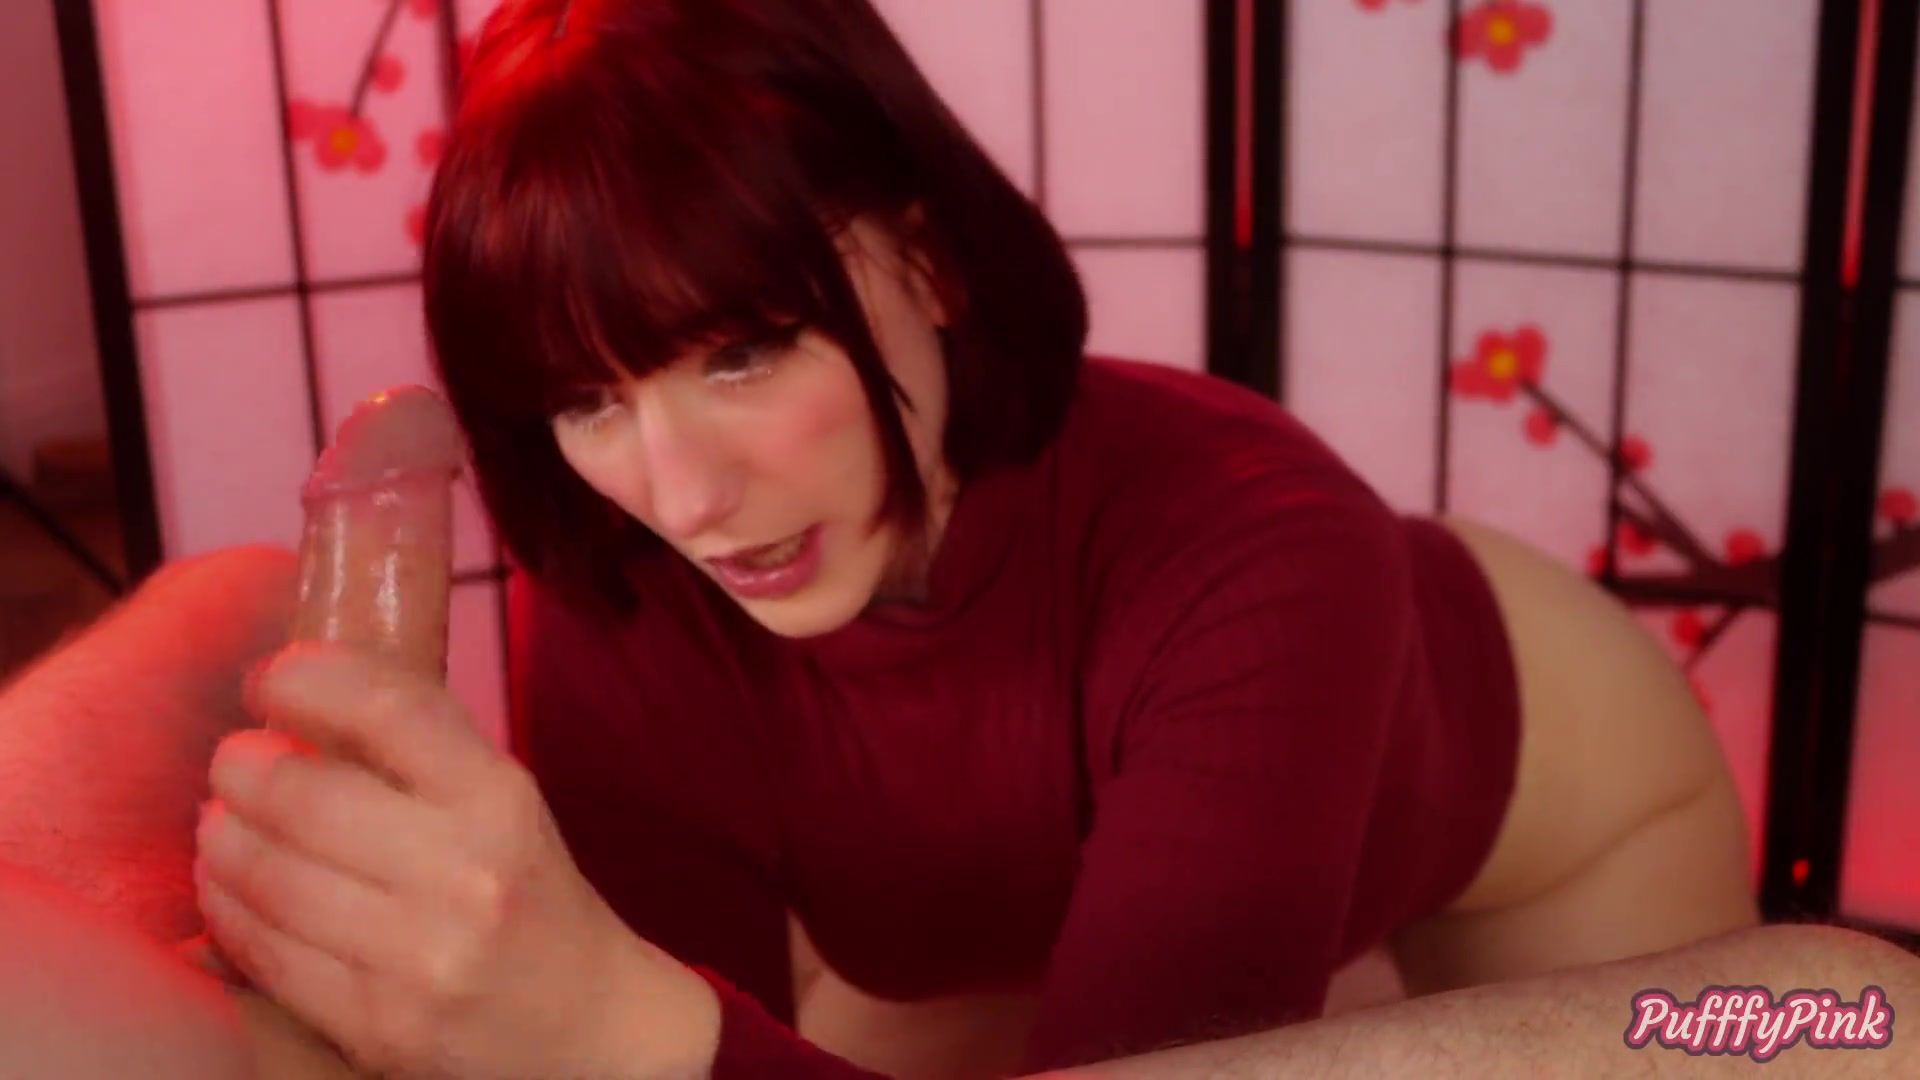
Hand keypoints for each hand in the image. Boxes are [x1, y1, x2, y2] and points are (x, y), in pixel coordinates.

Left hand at [193, 643, 713, 1078]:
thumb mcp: (502, 803)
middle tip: (233, 763)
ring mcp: (419, 957)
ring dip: (224, 841)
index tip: (272, 679)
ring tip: (222, 825)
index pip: (388, 710)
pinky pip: (267, 953)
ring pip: (270, 877)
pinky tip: (231, 890)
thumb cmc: (529, 897)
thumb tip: (299, 691)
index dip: (308, 681)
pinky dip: (230, 911)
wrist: (587, 1025)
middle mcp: (465, 874)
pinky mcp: (378, 1025)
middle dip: (243, 770)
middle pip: (305, 797)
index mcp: (500, 800)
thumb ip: (419, 749)